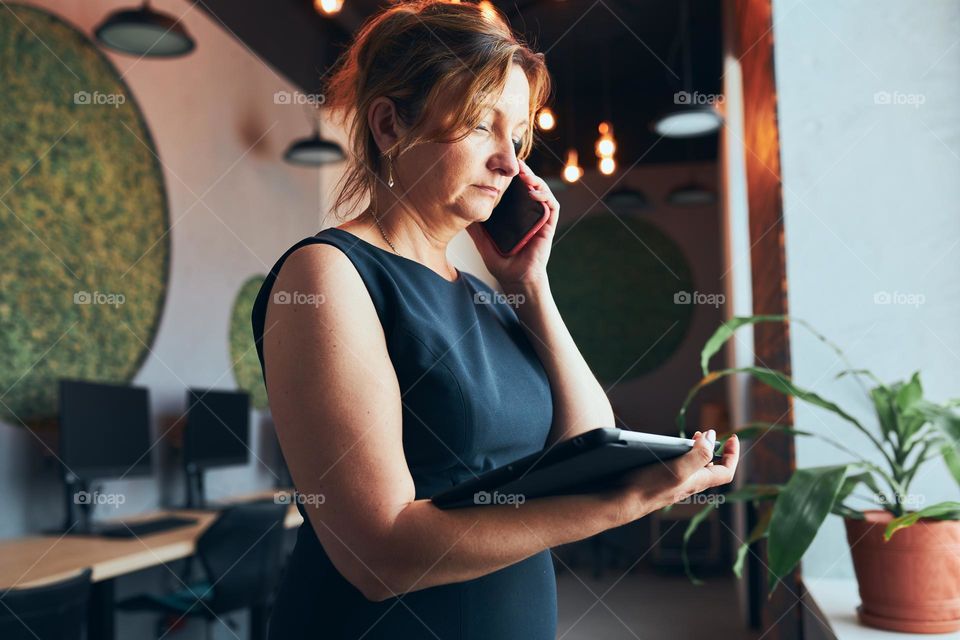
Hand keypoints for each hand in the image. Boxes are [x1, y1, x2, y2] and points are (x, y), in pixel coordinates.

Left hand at [465, 158, 559, 289]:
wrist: (516, 280)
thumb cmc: (502, 262)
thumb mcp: (483, 241)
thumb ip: (475, 227)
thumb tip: (460, 211)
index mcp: (515, 214)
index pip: (514, 189)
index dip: (510, 176)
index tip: (499, 165)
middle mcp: (528, 213)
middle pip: (529, 186)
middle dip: (523, 172)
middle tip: (512, 162)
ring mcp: (539, 218)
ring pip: (542, 191)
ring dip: (535, 179)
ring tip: (524, 173)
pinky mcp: (548, 226)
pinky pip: (551, 206)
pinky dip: (545, 196)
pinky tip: (533, 192)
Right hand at [615, 430, 739, 522]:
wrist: (623, 500)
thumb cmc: (649, 486)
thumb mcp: (679, 469)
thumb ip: (699, 455)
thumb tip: (712, 439)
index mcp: (698, 481)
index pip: (726, 471)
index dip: (733, 455)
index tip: (732, 438)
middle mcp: (690, 484)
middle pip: (711, 467)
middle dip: (713, 448)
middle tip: (707, 433)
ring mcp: (676, 483)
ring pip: (694, 467)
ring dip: (697, 450)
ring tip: (691, 437)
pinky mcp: (662, 481)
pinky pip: (679, 467)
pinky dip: (681, 455)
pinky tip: (670, 449)